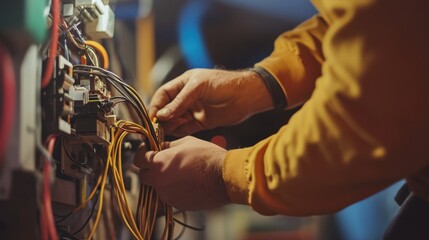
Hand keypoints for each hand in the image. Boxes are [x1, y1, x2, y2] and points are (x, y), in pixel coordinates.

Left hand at [134, 136, 230, 210]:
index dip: (142, 153)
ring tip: (179, 173)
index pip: (138, 159)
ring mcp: (166, 194)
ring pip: (156, 186)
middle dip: (150, 169)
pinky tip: (186, 182)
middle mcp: (158, 181)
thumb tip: (159, 146)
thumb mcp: (186, 142)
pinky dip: (173, 189)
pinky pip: (168, 195)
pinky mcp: (175, 203)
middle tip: (162, 162)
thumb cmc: (207, 157)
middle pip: (143, 175)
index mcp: (158, 163)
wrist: (223, 178)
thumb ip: (167, 145)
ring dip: (162, 180)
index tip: (148, 151)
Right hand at [149, 68, 272, 135]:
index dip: (156, 105)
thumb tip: (161, 115)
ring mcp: (194, 110)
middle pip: (167, 109)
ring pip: (174, 120)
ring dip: (168, 126)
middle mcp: (186, 98)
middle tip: (155, 128)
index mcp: (183, 84)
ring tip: (162, 133)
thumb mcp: (198, 87)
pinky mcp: (201, 122)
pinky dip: (178, 132)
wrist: (246, 95)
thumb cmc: (223, 84)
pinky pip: (185, 128)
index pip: (163, 95)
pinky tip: (173, 135)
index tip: (152, 117)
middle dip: (160, 118)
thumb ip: (180, 102)